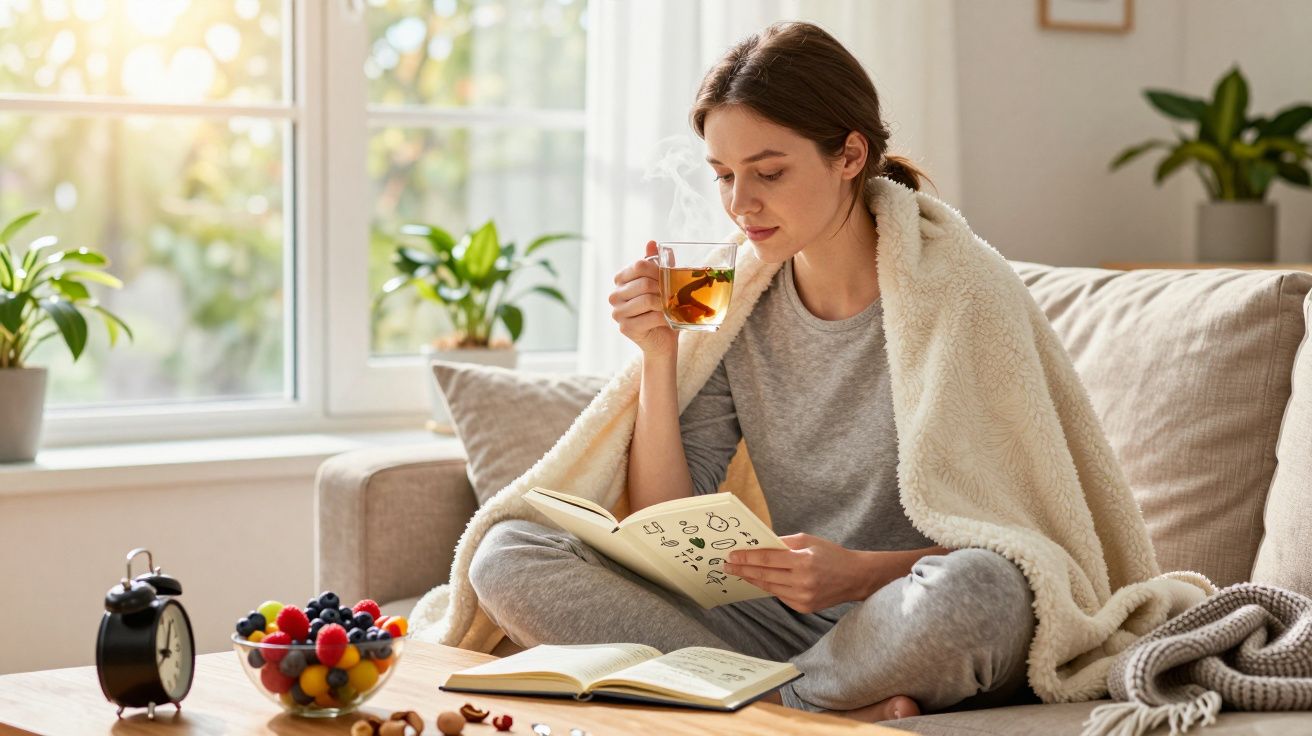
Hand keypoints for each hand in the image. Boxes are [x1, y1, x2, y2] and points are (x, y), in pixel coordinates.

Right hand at [610, 241, 676, 357]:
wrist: (663, 339)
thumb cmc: (661, 308)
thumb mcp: (660, 282)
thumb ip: (656, 263)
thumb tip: (651, 242)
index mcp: (621, 279)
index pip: (639, 266)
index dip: (658, 270)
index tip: (669, 277)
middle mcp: (615, 295)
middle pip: (644, 283)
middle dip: (663, 288)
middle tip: (675, 294)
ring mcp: (618, 313)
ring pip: (647, 300)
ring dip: (665, 303)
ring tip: (673, 306)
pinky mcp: (625, 328)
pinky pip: (650, 317)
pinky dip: (665, 318)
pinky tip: (669, 319)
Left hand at [723, 533, 870, 613]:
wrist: (855, 577)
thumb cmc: (831, 554)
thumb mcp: (808, 540)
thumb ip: (783, 543)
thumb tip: (760, 544)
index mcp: (803, 561)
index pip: (767, 559)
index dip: (747, 558)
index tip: (732, 556)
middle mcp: (802, 582)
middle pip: (764, 575)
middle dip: (743, 569)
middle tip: (728, 565)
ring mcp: (803, 597)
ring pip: (769, 588)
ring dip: (753, 579)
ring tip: (739, 572)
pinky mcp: (804, 607)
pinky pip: (780, 595)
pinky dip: (769, 587)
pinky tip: (760, 580)